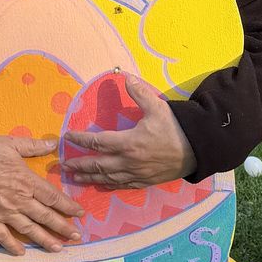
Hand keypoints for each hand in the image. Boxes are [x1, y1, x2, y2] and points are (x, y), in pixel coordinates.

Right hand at [0, 134, 82, 255]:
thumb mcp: (10, 144)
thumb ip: (33, 146)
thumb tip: (53, 144)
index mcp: (27, 181)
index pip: (53, 197)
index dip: (68, 206)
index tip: (80, 214)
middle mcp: (19, 200)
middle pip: (45, 217)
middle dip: (63, 228)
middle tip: (76, 237)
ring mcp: (3, 213)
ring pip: (29, 230)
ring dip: (45, 240)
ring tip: (58, 248)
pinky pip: (2, 237)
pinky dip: (12, 246)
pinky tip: (21, 253)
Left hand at [62, 75, 195, 190]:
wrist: (198, 150)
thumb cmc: (176, 128)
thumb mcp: (158, 107)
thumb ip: (139, 93)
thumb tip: (125, 77)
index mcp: (128, 142)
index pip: (97, 142)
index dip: (80, 140)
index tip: (68, 138)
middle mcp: (128, 161)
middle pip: (97, 164)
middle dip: (79, 164)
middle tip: (64, 164)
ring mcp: (136, 174)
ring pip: (107, 178)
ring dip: (89, 178)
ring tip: (76, 178)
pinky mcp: (144, 181)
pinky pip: (122, 185)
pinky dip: (109, 185)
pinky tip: (102, 184)